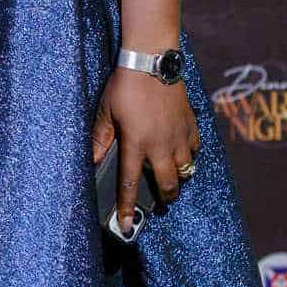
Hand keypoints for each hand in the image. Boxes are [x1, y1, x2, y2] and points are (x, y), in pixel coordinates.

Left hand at [91, 68, 200, 220]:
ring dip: (178, 180)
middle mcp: (160, 145)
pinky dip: (189, 157)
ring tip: (170, 181)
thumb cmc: (125, 86)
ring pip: (185, 170)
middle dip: (164, 199)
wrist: (152, 61)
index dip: (127, 207)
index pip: (129, 184)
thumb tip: (91, 161)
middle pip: (167, 184)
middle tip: (159, 203)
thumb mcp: (105, 112)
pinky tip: (182, 155)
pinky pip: (195, 150)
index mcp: (136, 144)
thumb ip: (100, 139)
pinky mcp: (191, 124)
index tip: (126, 226)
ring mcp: (179, 136)